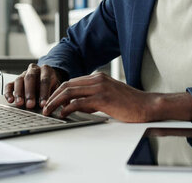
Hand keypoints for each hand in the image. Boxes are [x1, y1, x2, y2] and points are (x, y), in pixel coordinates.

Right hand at [4, 64, 62, 108]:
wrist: (45, 79)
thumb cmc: (51, 85)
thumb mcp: (56, 87)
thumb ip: (55, 94)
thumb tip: (57, 105)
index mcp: (46, 69)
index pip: (44, 79)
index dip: (43, 92)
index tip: (43, 104)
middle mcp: (33, 70)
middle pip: (30, 78)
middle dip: (30, 93)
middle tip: (30, 105)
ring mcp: (23, 74)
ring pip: (19, 80)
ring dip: (19, 93)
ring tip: (20, 104)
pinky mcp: (15, 80)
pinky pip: (9, 85)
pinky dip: (8, 93)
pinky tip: (10, 100)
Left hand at [42, 72, 156, 121]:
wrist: (146, 106)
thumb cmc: (130, 104)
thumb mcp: (109, 96)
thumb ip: (93, 98)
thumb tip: (78, 106)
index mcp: (98, 77)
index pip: (72, 82)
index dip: (58, 91)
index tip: (50, 101)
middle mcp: (97, 79)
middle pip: (67, 85)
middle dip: (52, 96)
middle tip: (44, 107)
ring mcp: (100, 88)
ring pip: (70, 92)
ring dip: (55, 102)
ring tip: (48, 111)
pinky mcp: (103, 99)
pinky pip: (79, 102)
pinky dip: (67, 108)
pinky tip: (63, 114)